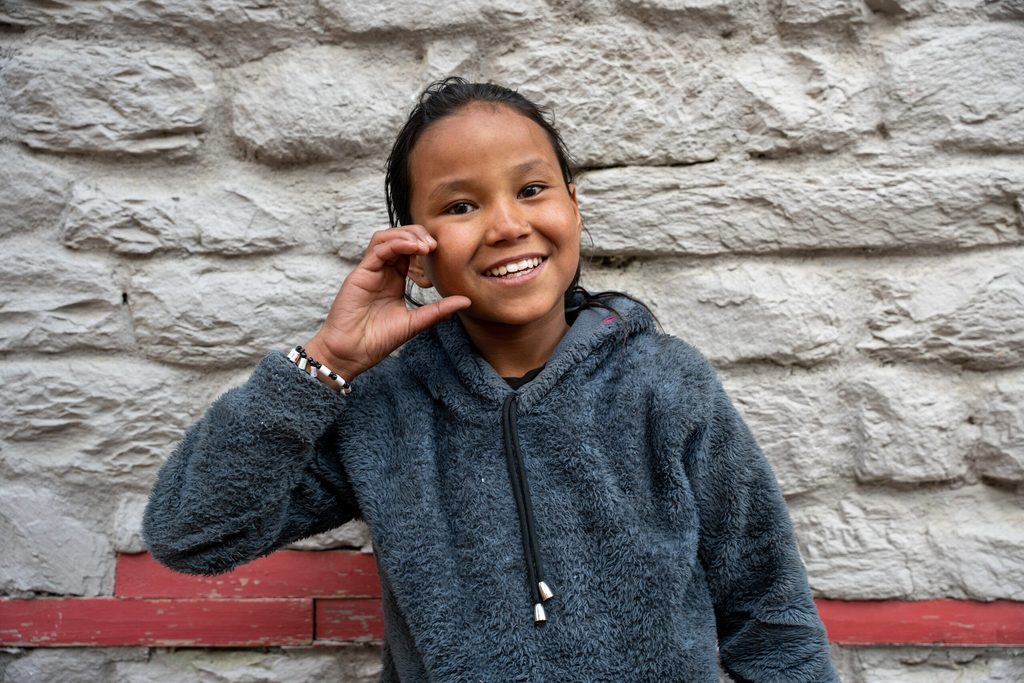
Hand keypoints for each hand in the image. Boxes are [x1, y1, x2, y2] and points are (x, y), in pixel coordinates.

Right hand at [303, 225, 470, 381]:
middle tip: (435, 245)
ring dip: (407, 235)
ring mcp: (370, 271)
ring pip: (386, 237)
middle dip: (418, 234)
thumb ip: (439, 310)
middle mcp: (382, 271)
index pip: (410, 250)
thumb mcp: (415, 322)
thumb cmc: (377, 340)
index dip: (426, 246)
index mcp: (394, 279)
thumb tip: (466, 301)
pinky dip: (396, 244)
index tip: (442, 253)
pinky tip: (412, 248)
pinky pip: (377, 249)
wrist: (351, 353)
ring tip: (424, 245)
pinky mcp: (360, 274)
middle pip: (399, 237)